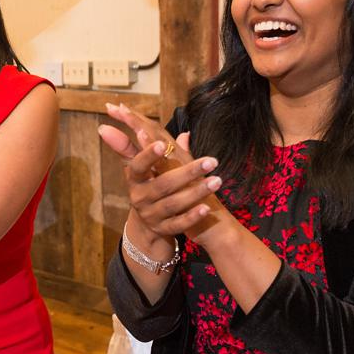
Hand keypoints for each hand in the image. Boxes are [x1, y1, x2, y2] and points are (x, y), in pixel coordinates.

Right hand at [96, 103, 226, 239]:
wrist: (148, 222)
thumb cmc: (150, 185)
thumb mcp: (144, 168)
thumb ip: (144, 145)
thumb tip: (139, 124)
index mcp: (135, 179)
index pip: (138, 166)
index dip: (148, 156)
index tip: (163, 144)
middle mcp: (139, 198)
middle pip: (163, 185)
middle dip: (188, 172)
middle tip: (212, 161)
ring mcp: (152, 215)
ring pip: (174, 204)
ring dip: (196, 192)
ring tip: (217, 180)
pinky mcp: (164, 229)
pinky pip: (179, 224)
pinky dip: (193, 216)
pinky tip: (207, 208)